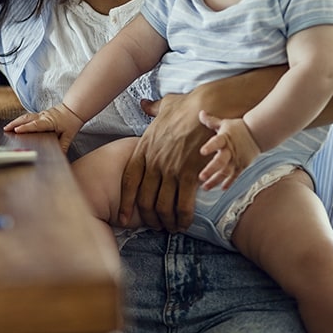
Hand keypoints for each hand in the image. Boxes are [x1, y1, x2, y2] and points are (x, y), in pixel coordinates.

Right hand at [4, 103, 83, 151]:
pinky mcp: (40, 115)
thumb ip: (64, 145)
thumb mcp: (69, 135)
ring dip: (16, 121)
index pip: (36, 125)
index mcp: (49, 121)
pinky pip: (28, 117)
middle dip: (15, 123)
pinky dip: (20, 120)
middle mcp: (43, 116)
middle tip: (6, 129)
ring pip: (26, 117)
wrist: (74, 109)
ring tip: (7, 127)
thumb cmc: (71, 121)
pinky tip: (16, 124)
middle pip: (26, 119)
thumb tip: (60, 155)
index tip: (17, 130)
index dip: (26, 128)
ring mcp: (41, 114)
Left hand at [118, 93, 213, 231]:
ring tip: (171, 228)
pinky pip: (183, 204)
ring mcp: (171, 169)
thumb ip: (152, 109)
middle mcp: (154, 162)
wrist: (208, 107)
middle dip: (148, 218)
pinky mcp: (190, 174)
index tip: (123, 218)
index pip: (128, 181)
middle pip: (144, 199)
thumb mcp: (164, 106)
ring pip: (162, 206)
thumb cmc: (188, 106)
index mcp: (144, 149)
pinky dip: (183, 217)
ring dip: (166, 221)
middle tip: (155, 226)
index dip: (126, 203)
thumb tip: (144, 104)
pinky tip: (185, 223)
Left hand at [196, 112, 260, 189]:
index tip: (202, 152)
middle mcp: (230, 150)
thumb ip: (211, 121)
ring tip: (205, 187)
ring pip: (226, 172)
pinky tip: (222, 188)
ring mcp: (236, 159)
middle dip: (211, 170)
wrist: (258, 134)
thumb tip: (200, 112)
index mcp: (225, 138)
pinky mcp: (242, 166)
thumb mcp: (224, 123)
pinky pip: (235, 176)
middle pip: (220, 161)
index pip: (216, 142)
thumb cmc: (238, 128)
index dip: (210, 147)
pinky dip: (229, 182)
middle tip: (201, 177)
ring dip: (215, 180)